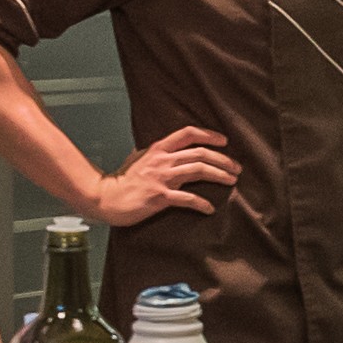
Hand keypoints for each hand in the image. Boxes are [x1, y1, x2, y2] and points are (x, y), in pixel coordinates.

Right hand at [90, 125, 239, 224]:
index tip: (224, 141)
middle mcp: (163, 160)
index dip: (209, 135)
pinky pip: (188, 199)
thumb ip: (155, 154)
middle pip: (200, 153)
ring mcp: (162, 178)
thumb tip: (166, 150)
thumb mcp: (138, 159)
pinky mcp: (160, 197)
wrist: (106, 198)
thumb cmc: (123, 180)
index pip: (188, 134)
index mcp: (158, 149)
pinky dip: (202, 203)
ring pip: (199, 171)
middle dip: (223, 159)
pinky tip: (210, 208)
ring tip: (232, 181)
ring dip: (220, 175)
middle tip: (236, 168)